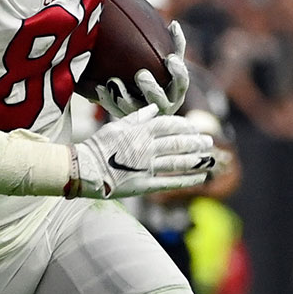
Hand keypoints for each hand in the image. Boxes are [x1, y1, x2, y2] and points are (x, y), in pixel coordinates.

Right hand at [70, 107, 215, 198]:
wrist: (82, 169)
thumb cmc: (97, 146)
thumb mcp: (116, 126)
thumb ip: (138, 117)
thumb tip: (155, 109)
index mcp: (139, 131)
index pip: (168, 125)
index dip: (185, 126)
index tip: (195, 128)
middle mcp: (145, 148)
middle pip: (177, 143)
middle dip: (196, 142)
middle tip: (209, 142)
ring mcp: (145, 167)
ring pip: (177, 162)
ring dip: (196, 160)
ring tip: (210, 159)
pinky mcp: (143, 185)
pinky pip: (169, 182)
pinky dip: (187, 180)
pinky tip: (200, 178)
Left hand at [95, 23, 192, 118]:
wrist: (147, 101)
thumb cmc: (162, 75)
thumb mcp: (170, 61)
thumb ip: (175, 45)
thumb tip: (174, 24)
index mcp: (176, 91)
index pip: (182, 82)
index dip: (178, 72)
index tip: (170, 58)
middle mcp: (165, 106)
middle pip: (160, 100)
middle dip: (151, 88)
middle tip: (141, 74)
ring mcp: (146, 114)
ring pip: (137, 110)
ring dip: (125, 97)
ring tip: (114, 82)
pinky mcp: (130, 118)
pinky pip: (118, 111)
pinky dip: (108, 99)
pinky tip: (99, 87)